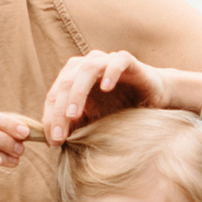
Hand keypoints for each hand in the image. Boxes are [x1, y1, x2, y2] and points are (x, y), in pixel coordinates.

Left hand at [41, 49, 167, 144]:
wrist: (151, 97)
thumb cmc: (119, 108)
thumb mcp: (93, 120)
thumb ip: (74, 125)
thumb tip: (52, 141)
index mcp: (72, 77)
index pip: (54, 95)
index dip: (50, 118)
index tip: (53, 142)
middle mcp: (86, 64)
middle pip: (66, 83)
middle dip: (59, 110)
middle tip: (59, 135)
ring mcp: (106, 60)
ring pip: (86, 69)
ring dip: (77, 92)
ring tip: (73, 114)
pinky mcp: (127, 60)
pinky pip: (117, 62)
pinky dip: (110, 73)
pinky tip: (106, 89)